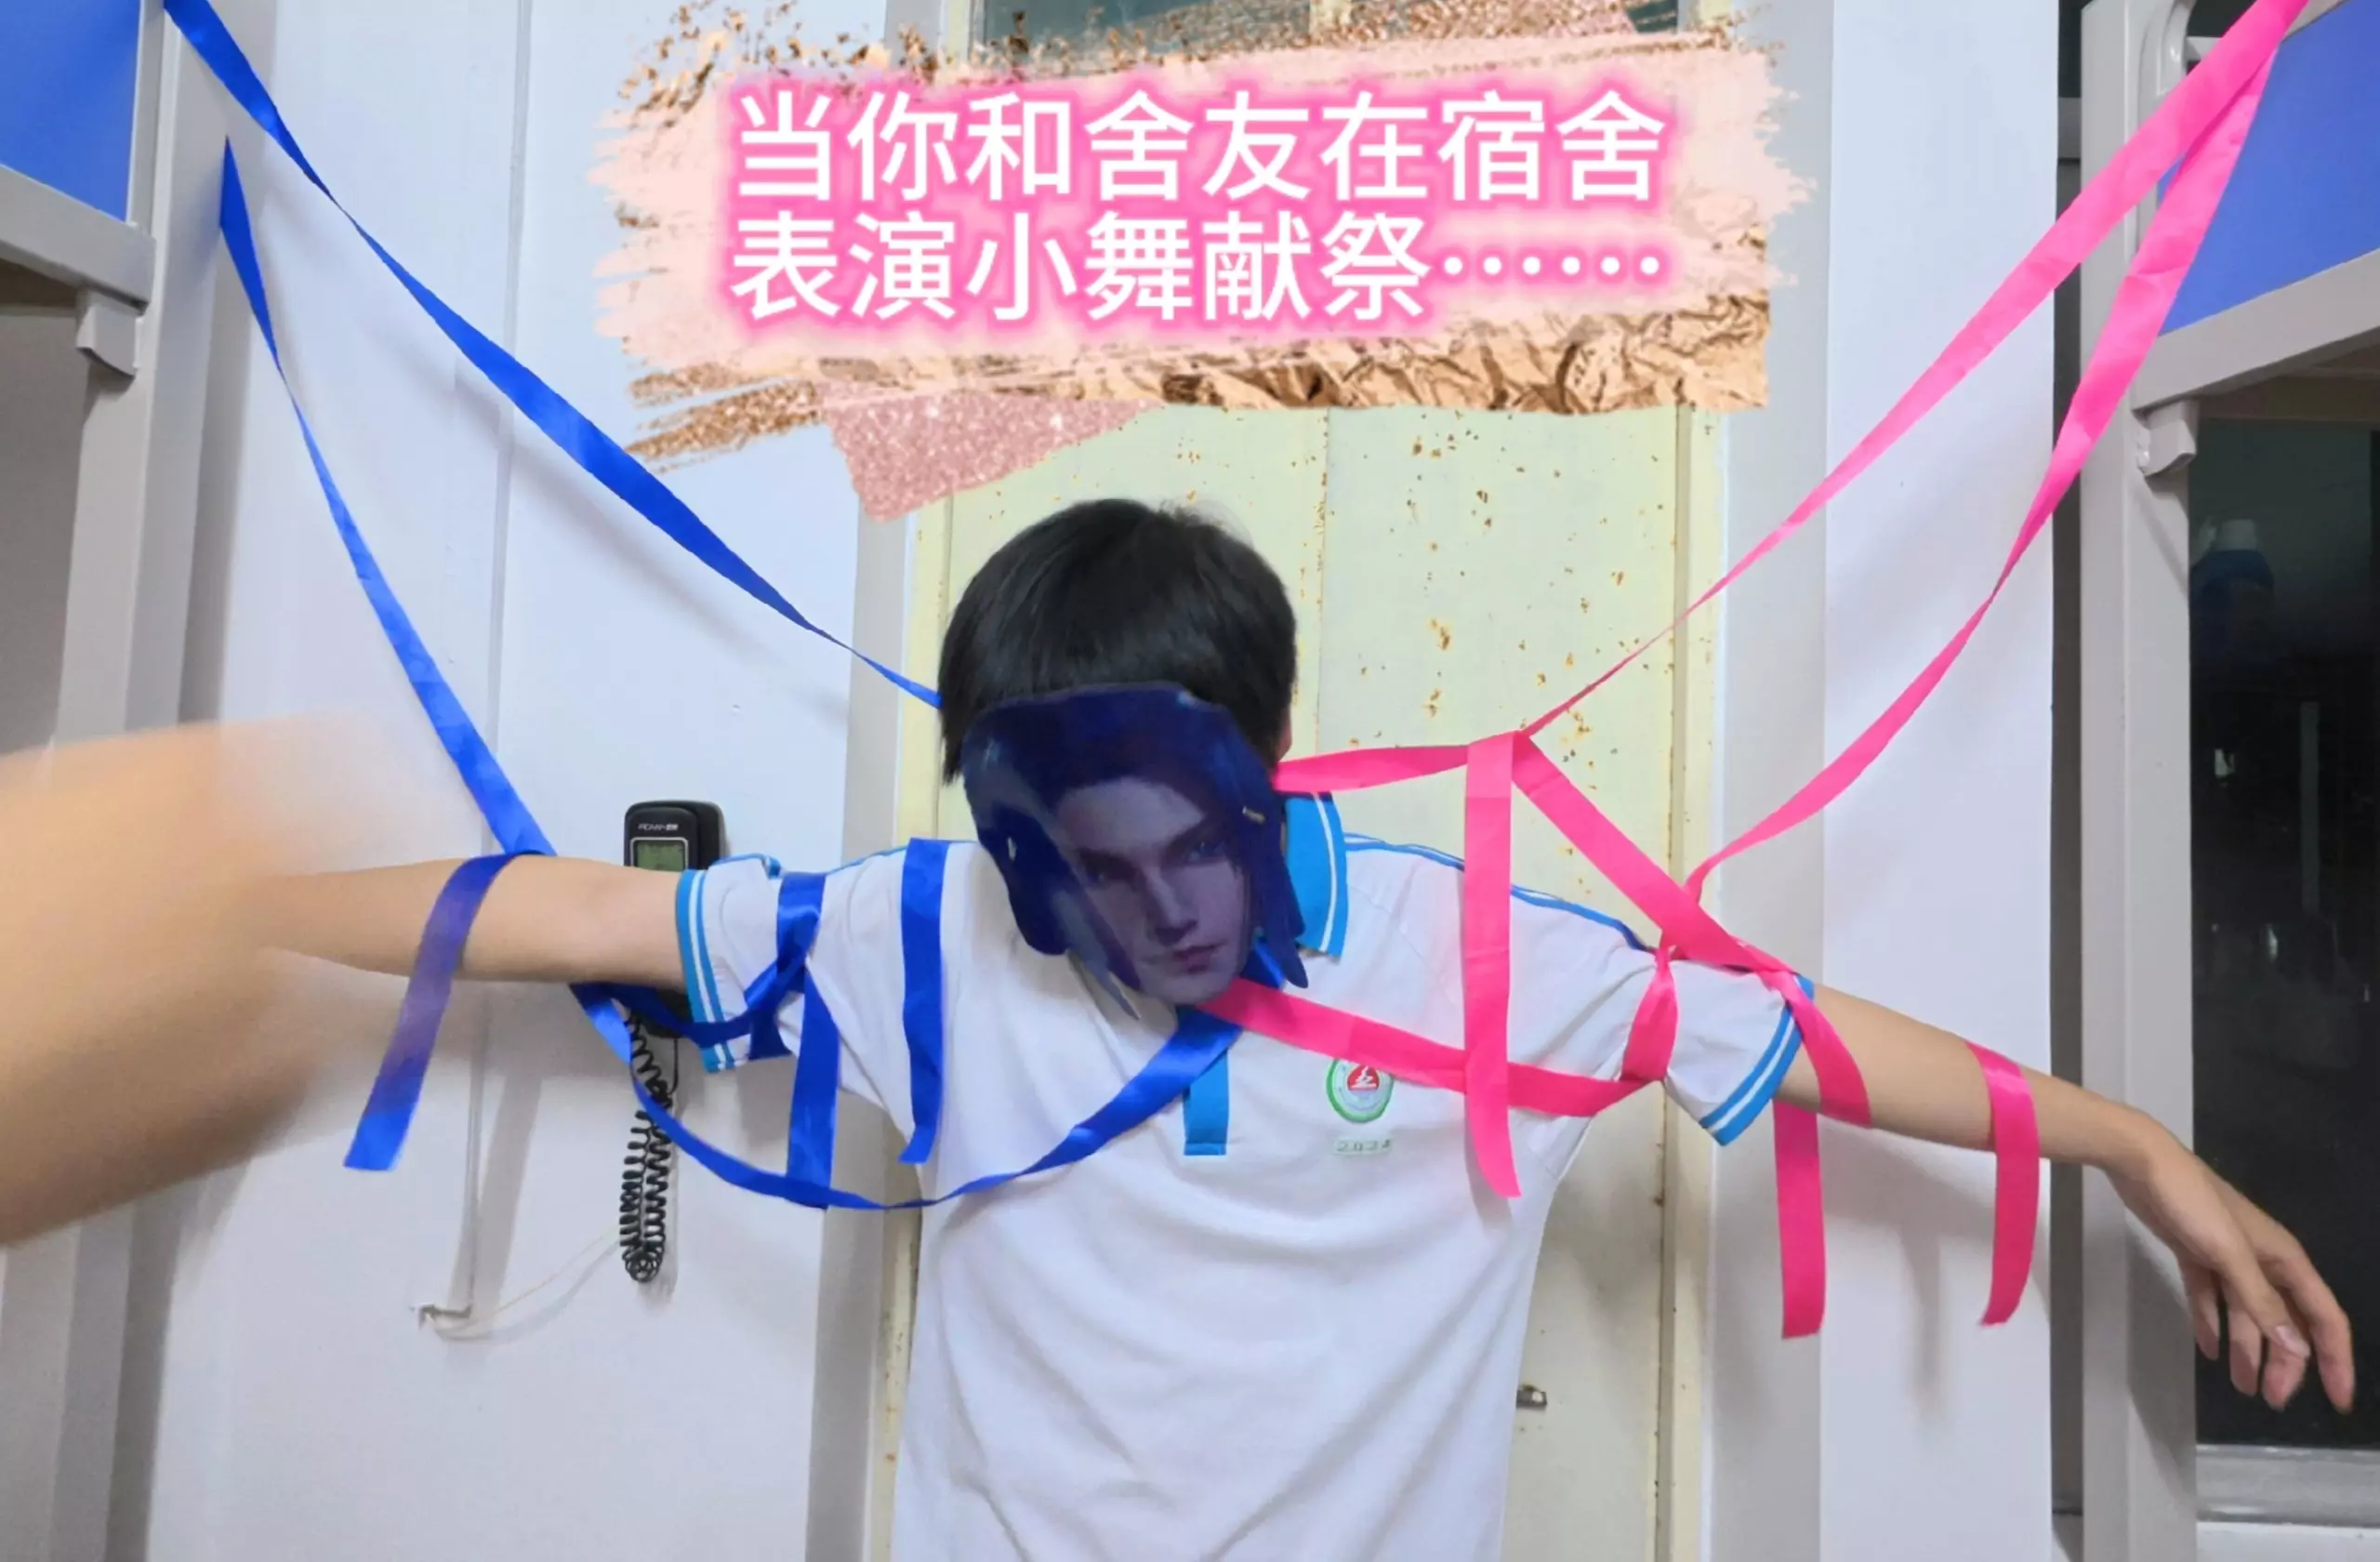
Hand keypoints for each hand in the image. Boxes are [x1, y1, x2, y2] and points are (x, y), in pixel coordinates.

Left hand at [2108, 1126, 2354, 1413]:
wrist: (2143, 1163)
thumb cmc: (2192, 1204)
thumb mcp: (2229, 1254)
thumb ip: (2260, 1302)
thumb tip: (2297, 1348)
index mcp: (2284, 1261)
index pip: (2323, 1319)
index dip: (2334, 1360)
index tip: (2337, 1400)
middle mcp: (2264, 1262)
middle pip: (2286, 1323)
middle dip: (2285, 1363)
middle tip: (2271, 1401)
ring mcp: (2229, 1259)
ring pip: (2248, 1314)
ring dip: (2248, 1349)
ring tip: (2243, 1387)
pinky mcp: (2196, 1254)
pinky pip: (2211, 1297)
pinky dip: (2211, 1322)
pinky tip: (2208, 1349)